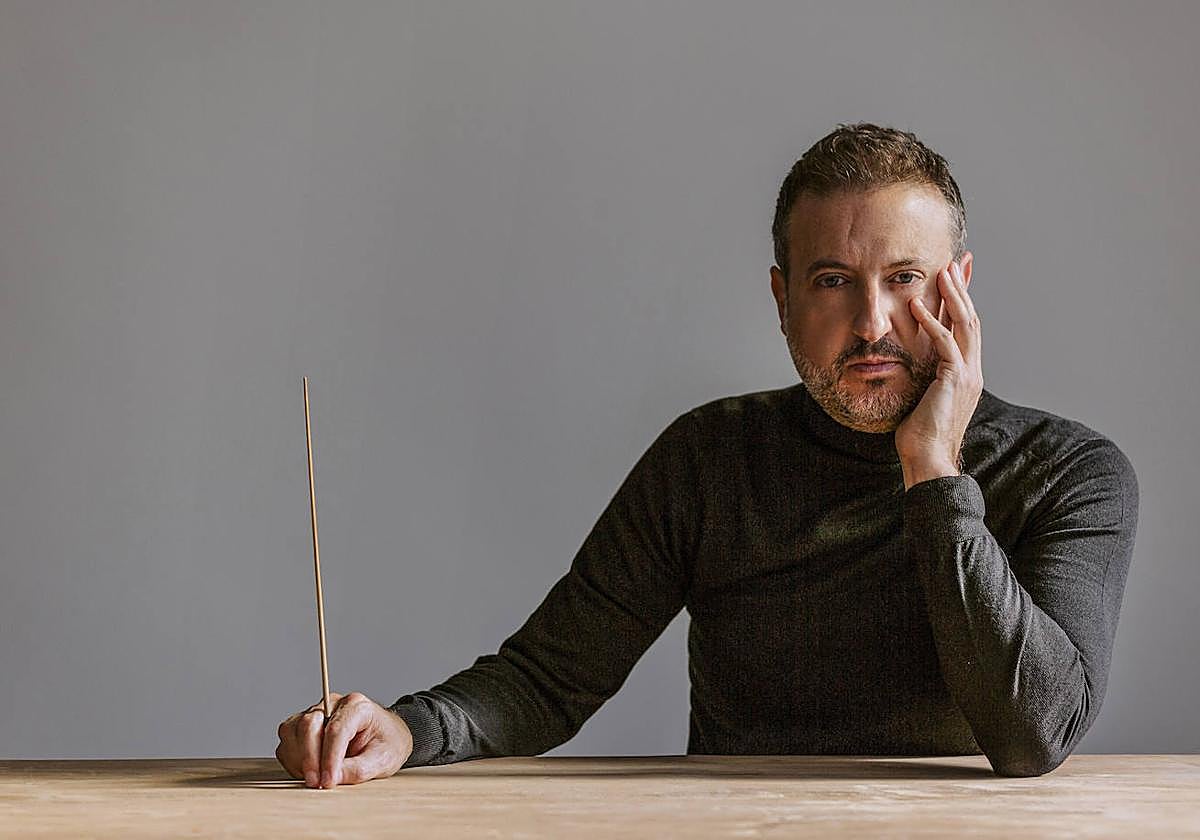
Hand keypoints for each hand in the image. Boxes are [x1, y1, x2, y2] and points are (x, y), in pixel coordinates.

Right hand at [276, 691, 413, 787]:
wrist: (386, 737)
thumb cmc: (387, 744)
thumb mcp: (383, 759)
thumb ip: (358, 769)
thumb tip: (331, 779)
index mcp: (357, 706)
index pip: (336, 729)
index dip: (329, 757)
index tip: (329, 780)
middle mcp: (333, 704)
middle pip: (309, 724)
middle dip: (310, 758)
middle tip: (317, 783)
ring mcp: (316, 713)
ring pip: (292, 731)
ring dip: (299, 759)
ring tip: (314, 778)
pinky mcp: (303, 727)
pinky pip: (287, 742)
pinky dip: (293, 760)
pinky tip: (309, 772)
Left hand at [895, 258, 982, 488]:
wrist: (929, 461)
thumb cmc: (919, 436)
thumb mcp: (922, 399)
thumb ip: (924, 379)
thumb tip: (911, 368)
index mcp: (966, 374)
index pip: (967, 329)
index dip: (963, 302)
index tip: (956, 278)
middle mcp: (972, 371)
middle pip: (972, 320)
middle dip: (962, 290)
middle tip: (953, 263)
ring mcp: (967, 375)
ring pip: (965, 325)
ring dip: (952, 297)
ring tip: (941, 272)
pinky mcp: (955, 381)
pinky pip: (945, 344)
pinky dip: (932, 323)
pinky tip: (918, 306)